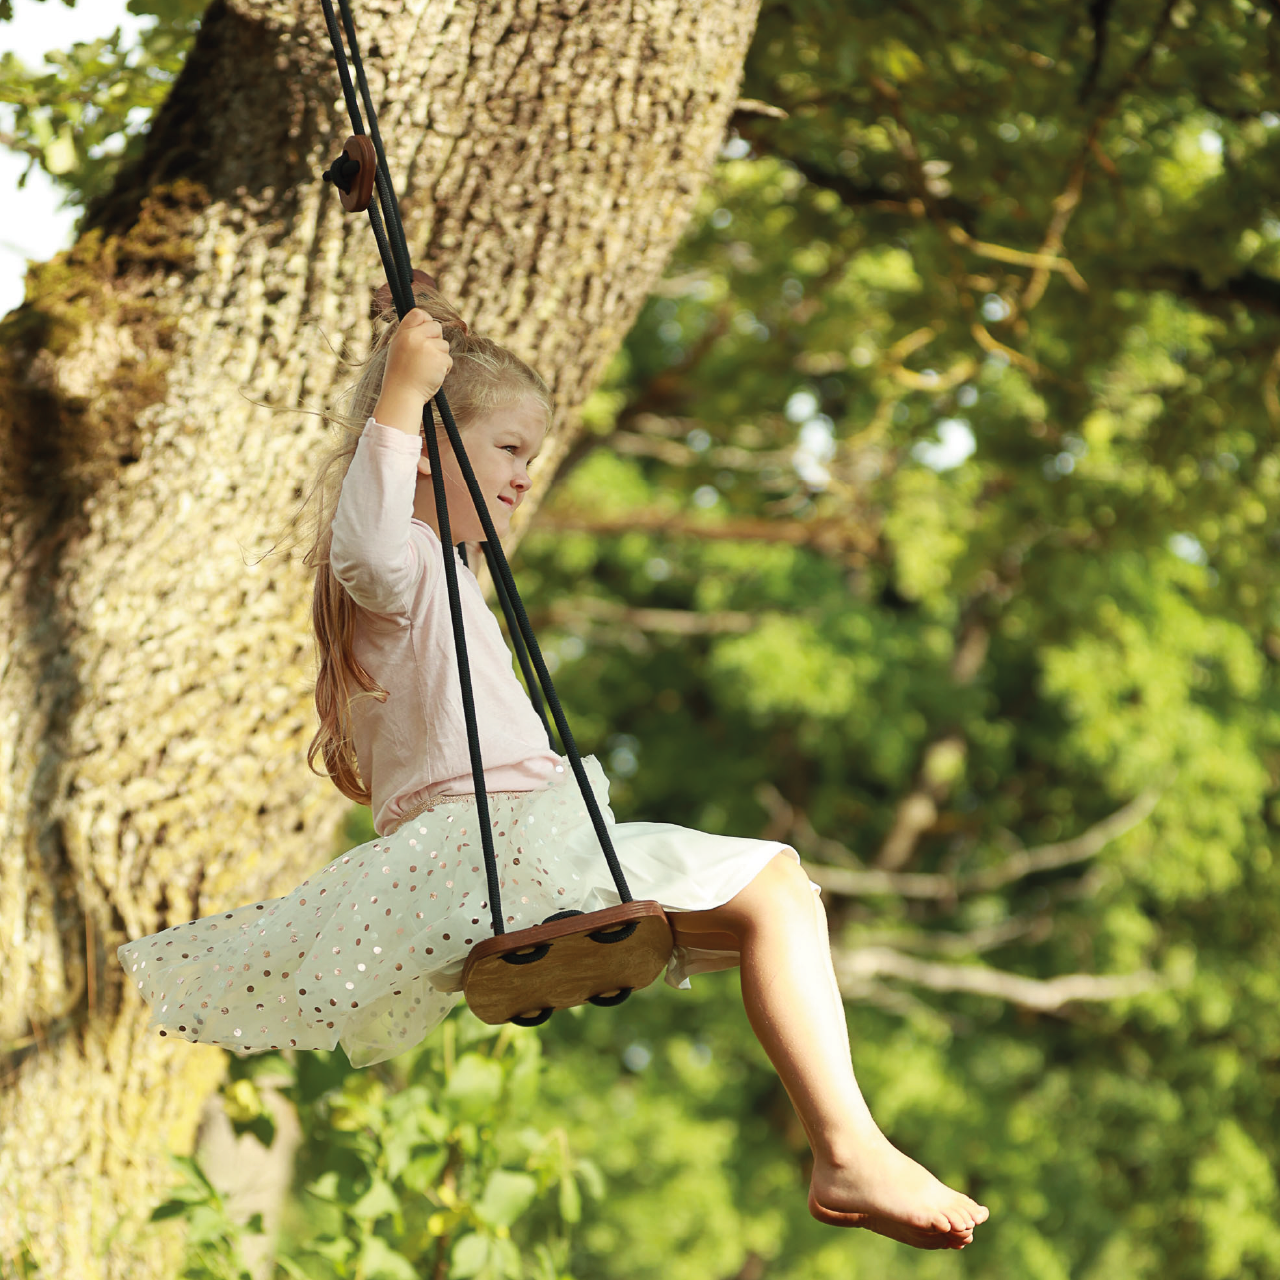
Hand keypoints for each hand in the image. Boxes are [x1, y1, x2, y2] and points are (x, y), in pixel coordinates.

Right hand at [373, 309, 452, 434]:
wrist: (402, 396)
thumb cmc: (400, 377)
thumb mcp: (398, 350)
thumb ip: (410, 337)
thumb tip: (428, 325)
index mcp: (402, 334)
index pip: (418, 313)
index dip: (426, 320)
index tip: (427, 332)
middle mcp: (414, 337)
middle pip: (436, 326)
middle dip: (436, 340)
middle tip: (427, 356)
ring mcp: (427, 347)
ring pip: (444, 344)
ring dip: (440, 357)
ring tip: (426, 369)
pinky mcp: (439, 359)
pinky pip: (449, 359)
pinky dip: (444, 369)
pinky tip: (432, 376)